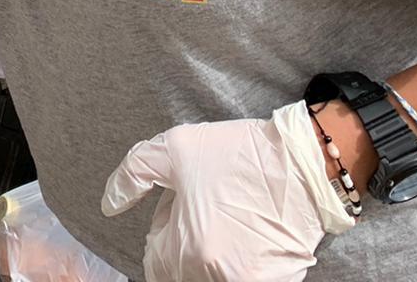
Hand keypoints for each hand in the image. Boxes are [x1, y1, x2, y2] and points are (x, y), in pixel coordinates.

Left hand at [101, 101, 354, 281]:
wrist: (307, 164)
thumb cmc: (239, 155)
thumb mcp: (175, 148)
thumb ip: (133, 174)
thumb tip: (110, 204)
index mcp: (189, 250)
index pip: (155, 262)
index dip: (164, 233)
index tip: (180, 209)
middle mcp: (218, 274)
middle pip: (182, 271)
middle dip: (185, 246)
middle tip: (206, 210)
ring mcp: (251, 281)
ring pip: (211, 274)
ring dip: (211, 254)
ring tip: (228, 218)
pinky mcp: (278, 281)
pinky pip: (244, 275)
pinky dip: (241, 260)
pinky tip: (250, 230)